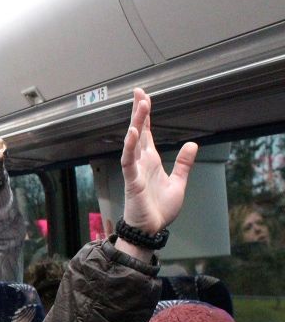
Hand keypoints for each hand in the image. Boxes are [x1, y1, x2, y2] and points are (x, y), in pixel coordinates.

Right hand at [121, 88, 196, 234]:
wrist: (151, 229)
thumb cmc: (160, 210)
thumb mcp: (179, 183)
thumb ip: (184, 163)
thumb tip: (192, 144)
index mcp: (151, 161)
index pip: (148, 133)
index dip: (146, 115)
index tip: (144, 97)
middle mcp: (141, 161)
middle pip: (139, 131)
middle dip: (138, 111)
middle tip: (139, 92)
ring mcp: (134, 169)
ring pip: (133, 141)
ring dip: (137, 123)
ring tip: (140, 106)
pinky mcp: (131, 180)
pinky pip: (128, 160)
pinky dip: (129, 146)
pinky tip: (133, 133)